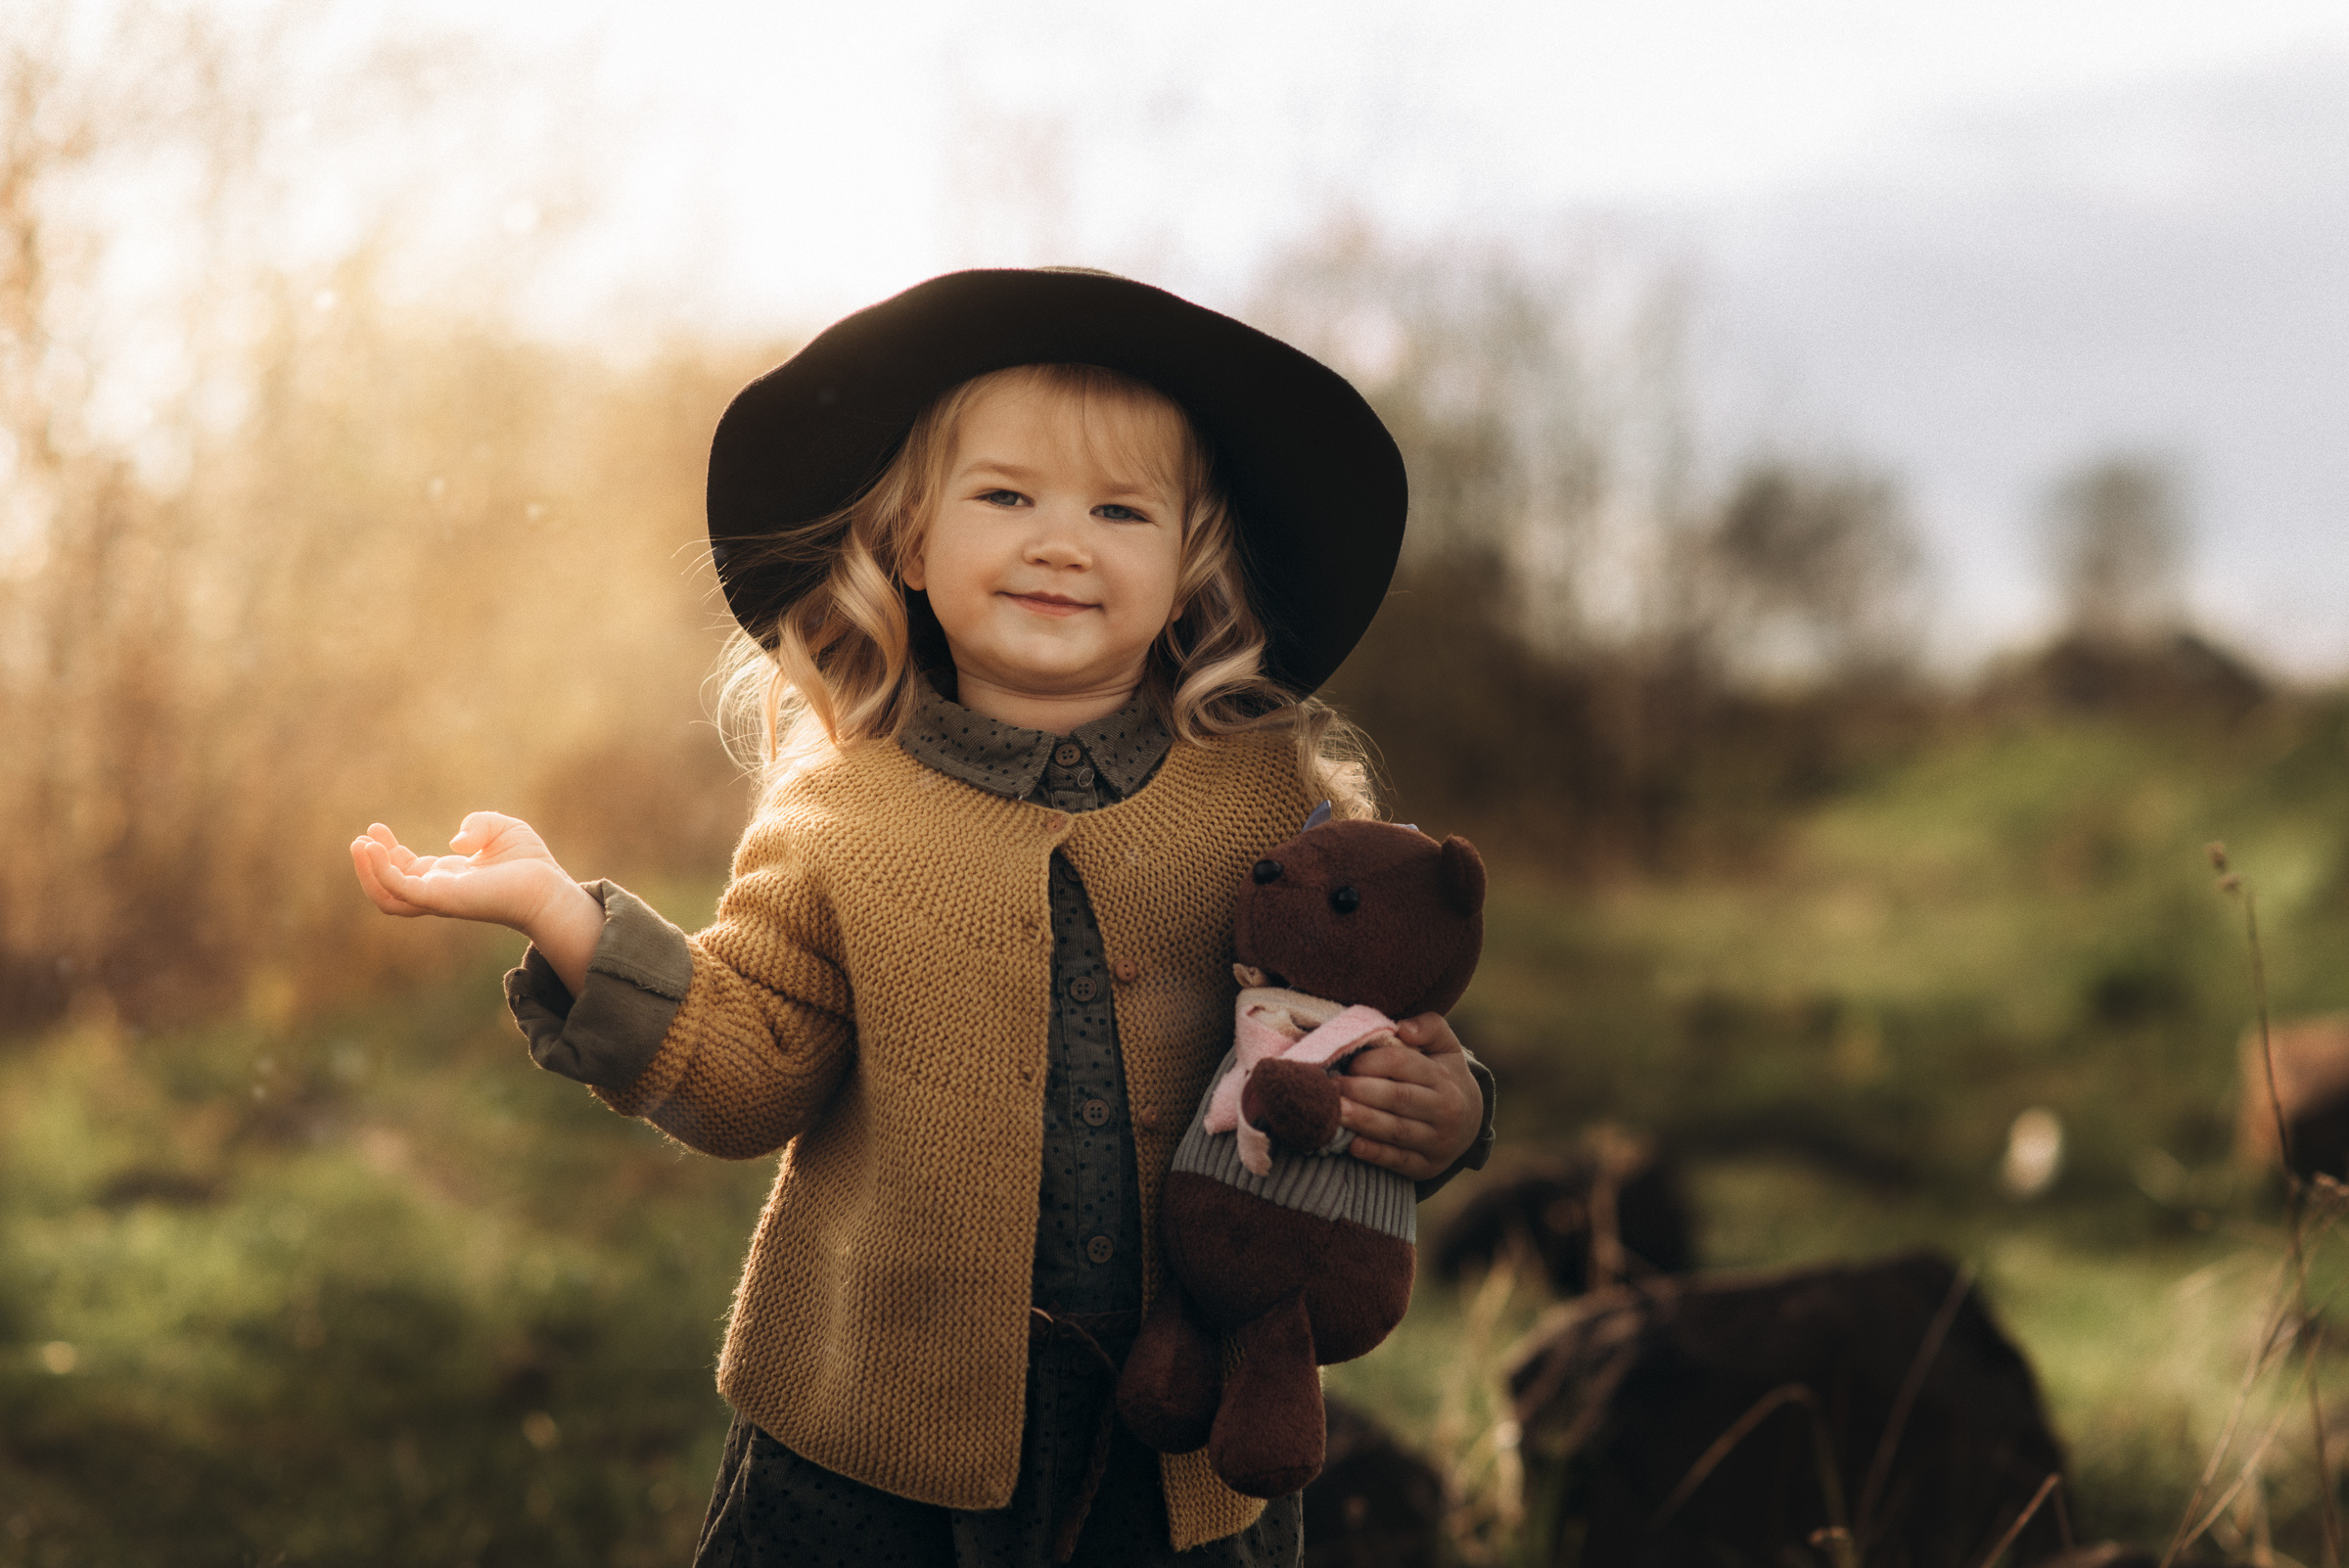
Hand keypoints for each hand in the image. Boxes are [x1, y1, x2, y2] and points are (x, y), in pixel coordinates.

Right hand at [350, 813, 602, 994]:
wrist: (549, 888)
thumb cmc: (530, 863)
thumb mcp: (501, 829)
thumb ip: (477, 824)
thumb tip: (455, 843)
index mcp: (450, 878)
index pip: (407, 870)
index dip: (388, 851)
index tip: (376, 829)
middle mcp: (440, 891)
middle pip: (391, 885)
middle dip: (371, 863)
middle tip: (361, 838)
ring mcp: (438, 898)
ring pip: (387, 896)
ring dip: (368, 872)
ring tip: (359, 844)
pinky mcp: (441, 899)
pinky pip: (400, 890)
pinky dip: (382, 872)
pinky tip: (373, 849)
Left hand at [1337, 1014, 1484, 1182]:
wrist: (1470, 1123)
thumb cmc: (1445, 1077)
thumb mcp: (1446, 1047)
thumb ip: (1429, 1027)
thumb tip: (1403, 1029)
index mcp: (1443, 1078)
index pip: (1402, 1064)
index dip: (1371, 1062)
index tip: (1348, 1063)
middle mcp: (1444, 1110)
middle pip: (1397, 1098)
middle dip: (1360, 1091)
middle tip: (1330, 1088)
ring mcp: (1437, 1141)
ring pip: (1396, 1130)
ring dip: (1362, 1122)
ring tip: (1334, 1113)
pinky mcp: (1427, 1167)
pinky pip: (1398, 1161)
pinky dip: (1374, 1153)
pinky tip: (1352, 1144)